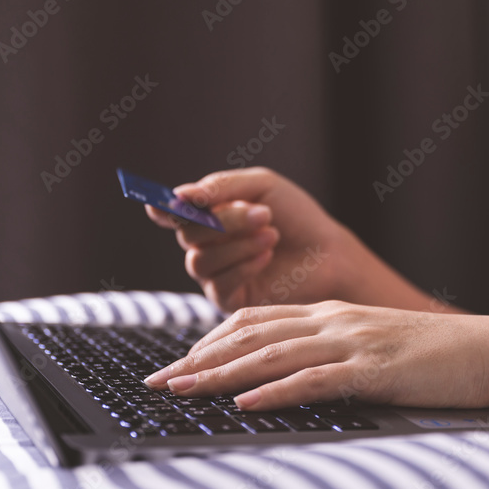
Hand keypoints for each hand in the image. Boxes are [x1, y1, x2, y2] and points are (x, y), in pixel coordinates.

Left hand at [143, 301, 488, 410]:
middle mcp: (333, 321)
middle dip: (199, 358)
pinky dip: (275, 392)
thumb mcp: (371, 345)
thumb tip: (286, 377)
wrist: (488, 351)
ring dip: (222, 374)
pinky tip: (246, 404)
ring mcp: (353, 343)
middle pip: (251, 335)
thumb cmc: (430, 356)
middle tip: (158, 380)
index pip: (255, 320)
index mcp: (330, 313)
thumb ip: (330, 353)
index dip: (211, 340)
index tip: (179, 362)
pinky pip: (315, 380)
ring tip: (183, 389)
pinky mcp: (373, 371)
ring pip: (273, 354)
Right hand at [146, 168, 369, 310]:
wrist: (330, 254)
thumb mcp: (262, 187)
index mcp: (210, 215)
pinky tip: (267, 255)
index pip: (174, 213)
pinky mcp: (229, 301)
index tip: (158, 204)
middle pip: (188, 234)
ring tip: (272, 234)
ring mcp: (215, 275)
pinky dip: (242, 265)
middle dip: (223, 222)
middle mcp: (207, 245)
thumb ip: (221, 187)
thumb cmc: (297, 217)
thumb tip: (180, 195)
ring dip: (236, 244)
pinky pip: (217, 284)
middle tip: (261, 214)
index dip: (162, 209)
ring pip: (199, 261)